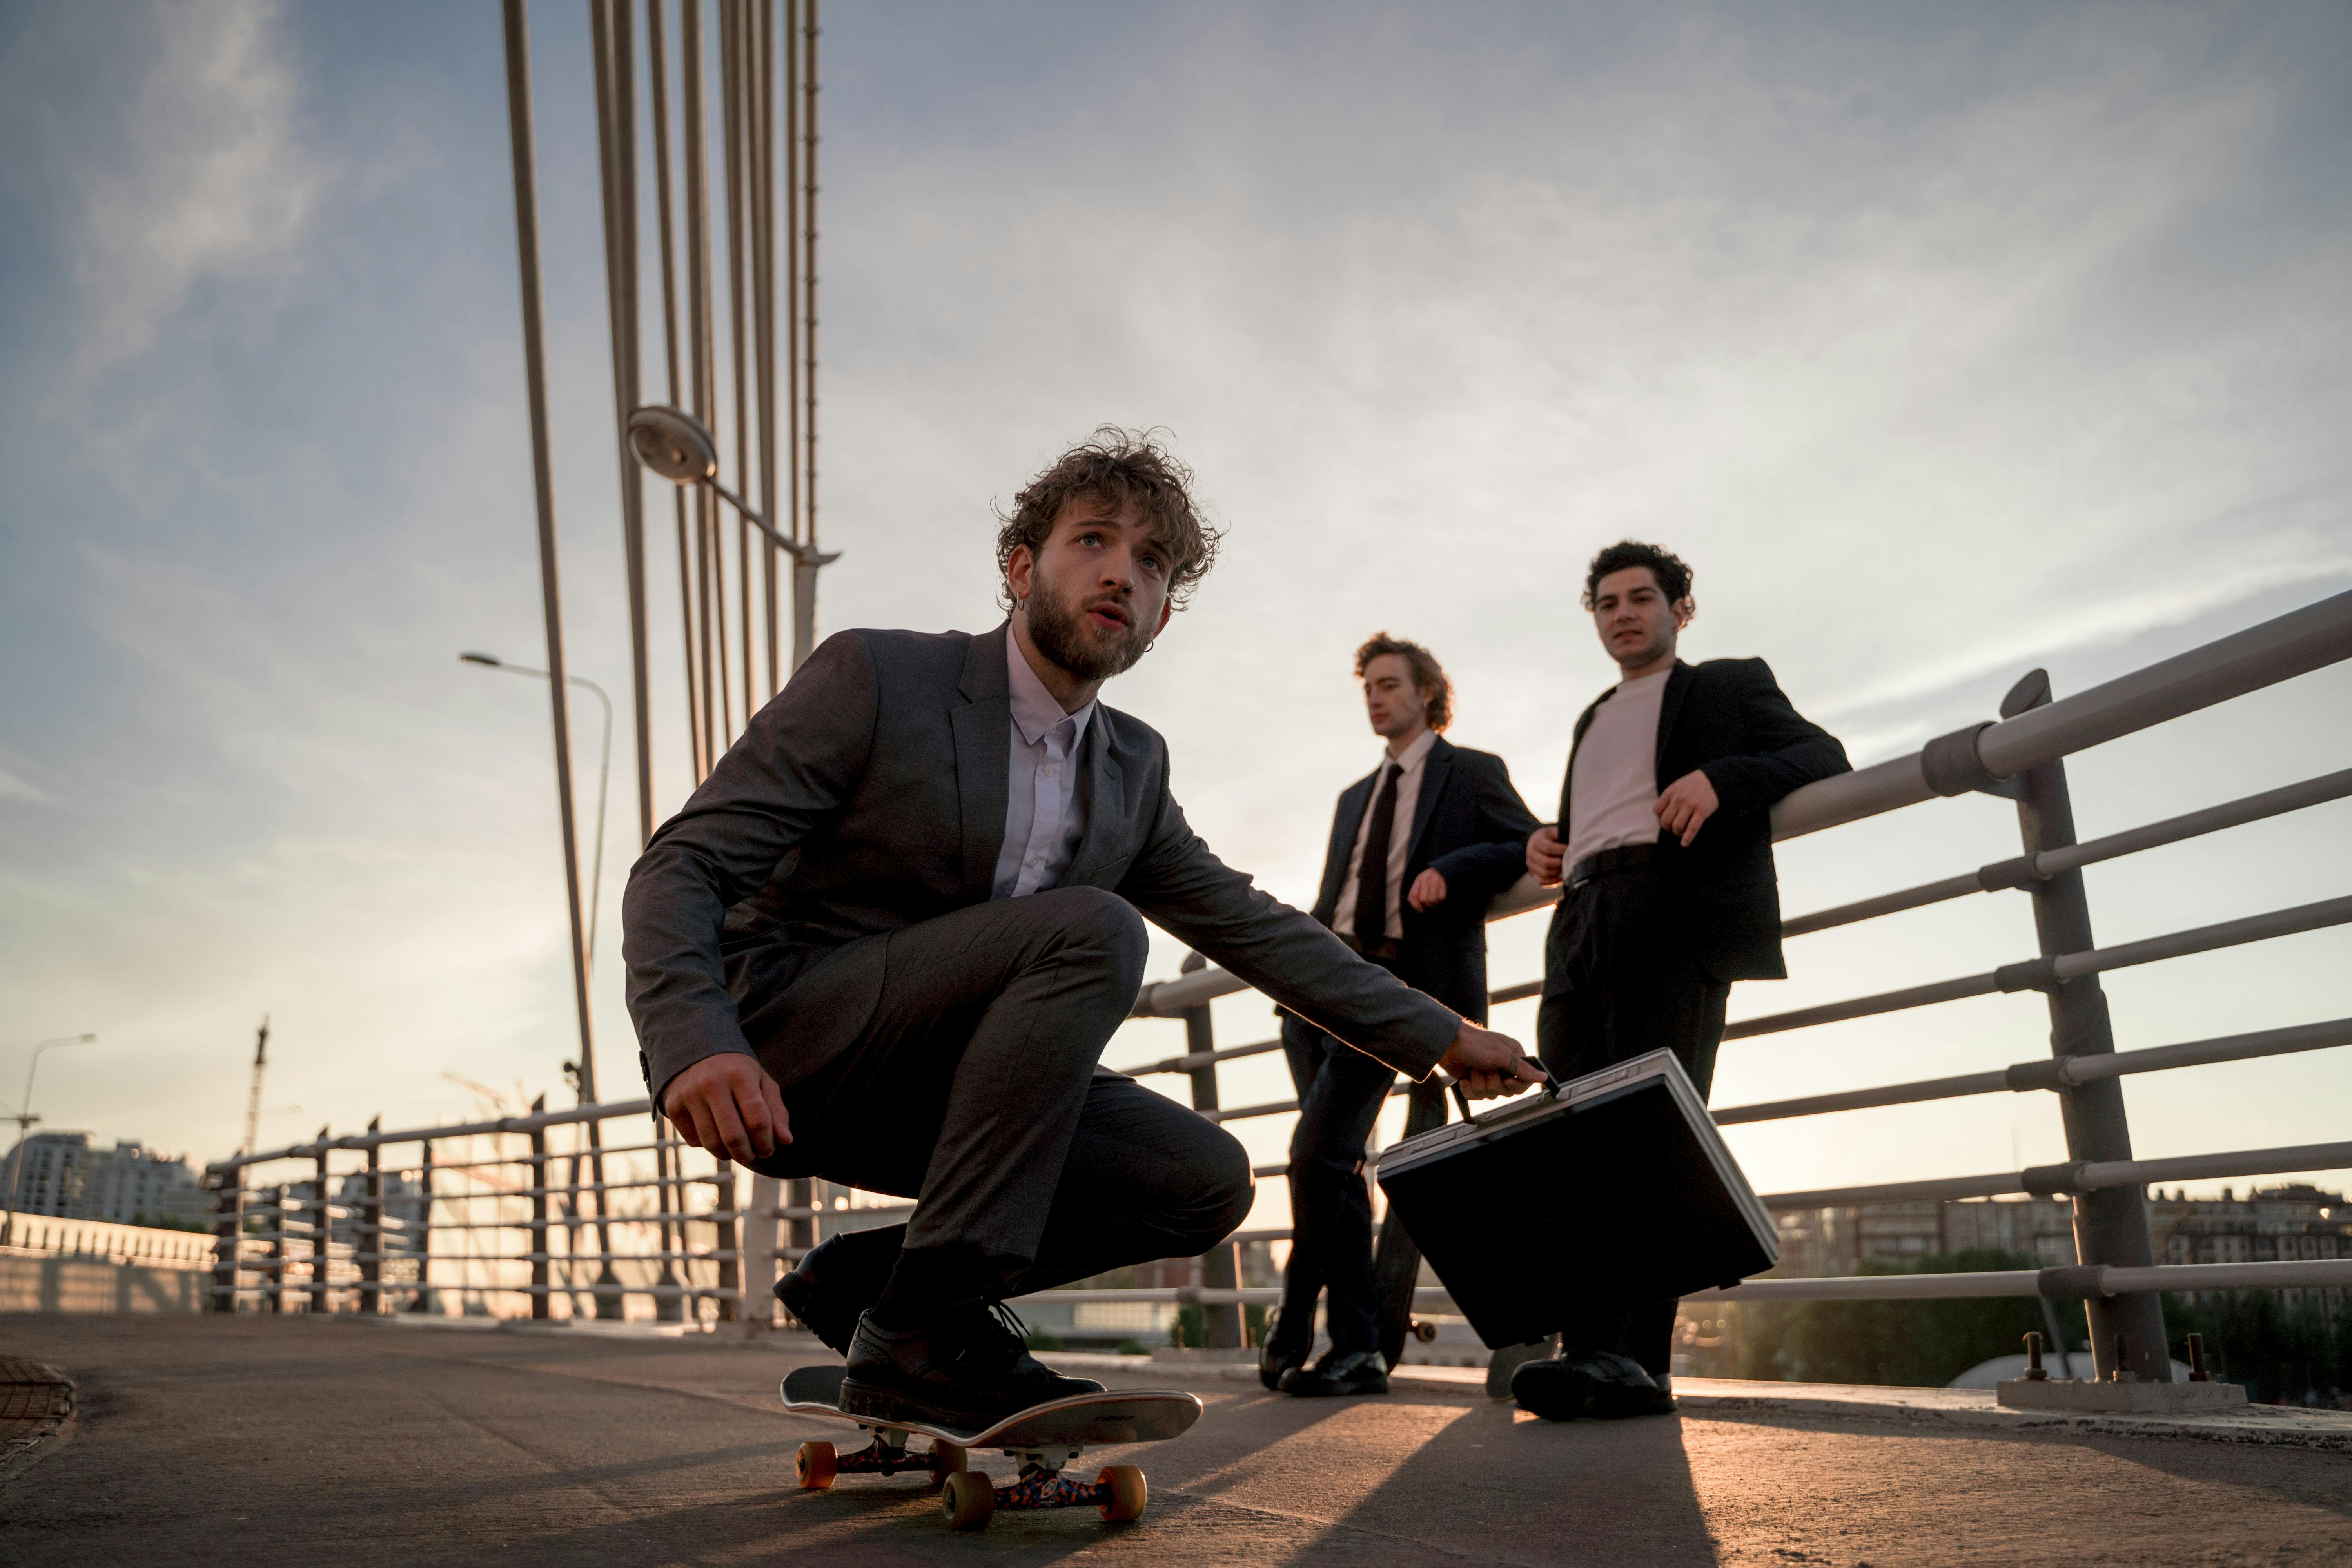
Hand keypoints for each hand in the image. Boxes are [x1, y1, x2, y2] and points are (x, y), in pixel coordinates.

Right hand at [663, 1053, 789, 1163]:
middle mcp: (711, 1083)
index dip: (766, 1142)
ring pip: (711, 1143)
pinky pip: (693, 1141)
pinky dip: (707, 1146)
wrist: (695, 1051)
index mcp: (739, 1075)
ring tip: (736, 1151)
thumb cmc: (736, 1072)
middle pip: (733, 1136)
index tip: (768, 1151)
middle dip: (747, 1155)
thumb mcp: (761, 1083)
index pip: (757, 1120)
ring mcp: (689, 1094)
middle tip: (752, 1158)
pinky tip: (715, 1135)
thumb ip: (776, 1111)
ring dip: (727, 1155)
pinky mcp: (673, 1106)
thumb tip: (787, 1141)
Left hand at [1406, 867, 1448, 911]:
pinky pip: (1441, 898)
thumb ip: (1415, 891)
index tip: (1420, 910)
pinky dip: (1440, 899)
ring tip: (1434, 899)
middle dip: (1426, 905)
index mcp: (1419, 879)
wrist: (1441, 870)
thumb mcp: (1420, 881)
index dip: (1415, 905)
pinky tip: (1439, 895)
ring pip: (1432, 900)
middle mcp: (1426, 879)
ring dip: (1433, 903)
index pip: (1413, 895)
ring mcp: (1435, 881)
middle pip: (1423, 899)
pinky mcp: (1444, 884)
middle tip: (1428, 904)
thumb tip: (1411, 901)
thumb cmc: (1429, 879)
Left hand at [1436, 1021, 1547, 1099]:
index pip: (1524, 1081)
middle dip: (1493, 1083)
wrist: (1447, 1044)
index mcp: (1514, 1057)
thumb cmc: (1475, 1044)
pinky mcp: (1474, 1082)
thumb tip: (1542, 1076)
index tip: (1506, 1081)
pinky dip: (1469, 1089)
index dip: (1516, 1085)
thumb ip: (1522, 1068)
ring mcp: (1487, 1075)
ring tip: (1473, 1070)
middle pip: (1507, 1091)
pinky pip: (1476, 1096)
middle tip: (1486, 1071)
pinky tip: (1465, 1078)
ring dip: (1479, 1084)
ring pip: (1490, 1095)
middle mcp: (1502, 1067)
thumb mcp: (1501, 1055)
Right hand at [1526, 824, 1564, 885]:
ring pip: (1544, 874)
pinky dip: (1552, 882)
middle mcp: (1531, 853)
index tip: (1570, 849)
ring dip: (1558, 873)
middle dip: (1560, 864)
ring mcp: (1530, 865)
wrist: (1535, 843)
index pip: (1549, 848)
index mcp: (1536, 841)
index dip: (1561, 850)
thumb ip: (1561, 834)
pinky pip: (1541, 881)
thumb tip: (1573, 842)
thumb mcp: (1553, 832)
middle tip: (1569, 862)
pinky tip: (1561, 878)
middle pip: (1546, 863)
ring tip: (1565, 868)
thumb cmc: (1548, 837)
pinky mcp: (1532, 874)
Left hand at [1654, 769, 1718, 845]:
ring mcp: (1690, 805)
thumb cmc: (1693, 785)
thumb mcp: (1677, 786)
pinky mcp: (1702, 811)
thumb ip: (1669, 798)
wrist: (1713, 779)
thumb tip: (1661, 815)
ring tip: (1680, 832)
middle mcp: (1679, 798)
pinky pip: (1692, 828)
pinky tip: (1685, 843)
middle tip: (1673, 829)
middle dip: (1667, 828)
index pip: (1657, 810)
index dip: (1659, 819)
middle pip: (1666, 820)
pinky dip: (1687, 838)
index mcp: (1671, 792)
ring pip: (1677, 826)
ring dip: (1677, 832)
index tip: (1665, 822)